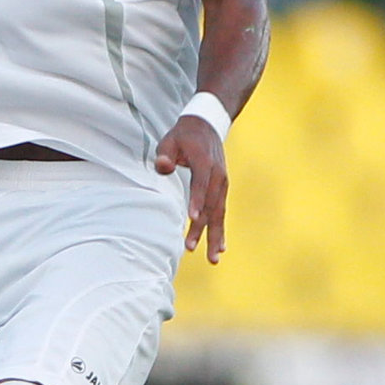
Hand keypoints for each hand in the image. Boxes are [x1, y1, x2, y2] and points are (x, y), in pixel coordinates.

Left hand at [155, 116, 227, 260]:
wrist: (206, 126)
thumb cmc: (182, 136)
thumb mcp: (169, 140)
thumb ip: (165, 154)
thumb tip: (163, 166)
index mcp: (204, 162)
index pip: (200, 183)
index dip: (196, 200)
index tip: (192, 217)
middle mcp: (217, 175)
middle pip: (211, 204)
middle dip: (203, 228)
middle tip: (191, 247)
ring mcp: (222, 184)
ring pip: (219, 212)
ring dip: (215, 235)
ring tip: (212, 258)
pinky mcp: (221, 190)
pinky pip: (221, 212)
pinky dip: (221, 229)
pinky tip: (220, 247)